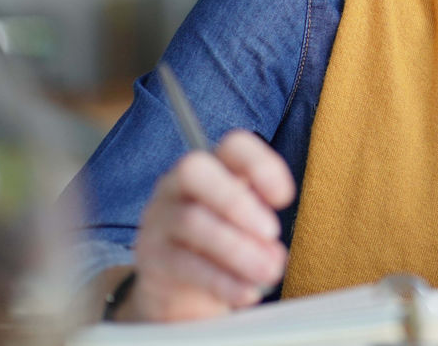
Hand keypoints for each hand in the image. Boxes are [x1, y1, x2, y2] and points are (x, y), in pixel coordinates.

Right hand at [124, 130, 294, 321]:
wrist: (181, 287)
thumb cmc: (222, 243)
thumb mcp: (247, 228)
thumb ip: (262, 231)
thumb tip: (272, 255)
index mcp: (213, 167)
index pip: (233, 145)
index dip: (261, 165)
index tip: (285, 199)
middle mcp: (178, 184)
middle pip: (194, 170)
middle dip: (236, 200)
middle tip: (272, 232)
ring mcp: (160, 218)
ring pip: (192, 221)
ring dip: (238, 249)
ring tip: (268, 272)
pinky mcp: (152, 257)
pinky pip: (184, 264)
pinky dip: (221, 280)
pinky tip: (246, 292)